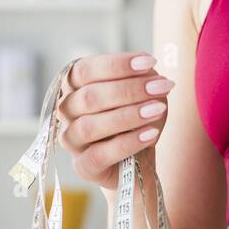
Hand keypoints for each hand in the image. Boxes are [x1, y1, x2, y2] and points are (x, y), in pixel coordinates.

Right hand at [56, 51, 174, 189]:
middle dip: (129, 90)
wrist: (137, 165)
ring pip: (90, 126)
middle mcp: (66, 112)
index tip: (150, 62)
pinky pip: (99, 155)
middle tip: (162, 87)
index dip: (116, 65)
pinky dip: (127, 143)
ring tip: (158, 110)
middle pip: (89, 97)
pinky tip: (151, 134)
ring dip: (128, 116)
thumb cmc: (136, 123)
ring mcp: (70, 141)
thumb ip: (144, 81)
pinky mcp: (82, 166)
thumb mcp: (144, 97)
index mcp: (74, 87)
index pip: (84, 70)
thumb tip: (150, 74)